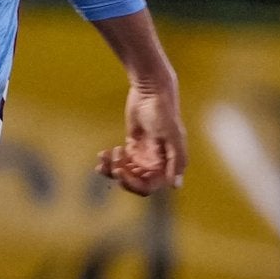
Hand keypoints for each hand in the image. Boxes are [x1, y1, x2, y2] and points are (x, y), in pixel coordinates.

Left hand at [97, 76, 186, 195]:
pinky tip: (103, 153)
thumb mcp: (172, 137)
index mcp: (166, 165)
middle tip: (113, 164)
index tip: (121, 171)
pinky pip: (119, 163)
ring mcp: (143, 156)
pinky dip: (108, 162)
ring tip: (104, 156)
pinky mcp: (131, 148)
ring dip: (111, 169)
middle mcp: (155, 164)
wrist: (151, 92)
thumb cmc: (164, 113)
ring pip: (125, 175)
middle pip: (135, 183)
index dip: (134, 184)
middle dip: (121, 176)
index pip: (149, 187)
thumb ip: (176, 161)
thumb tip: (175, 186)